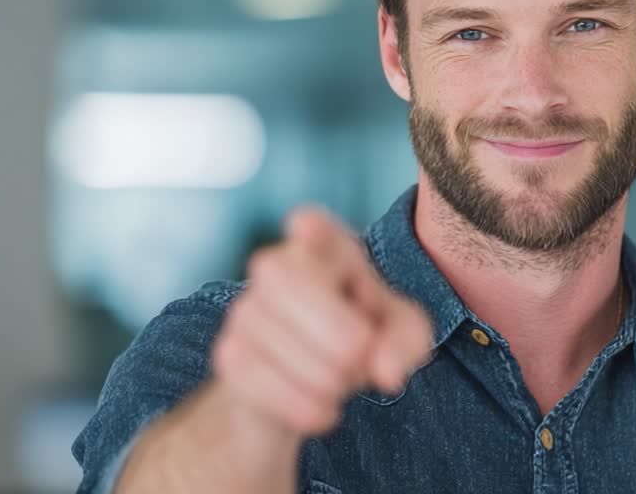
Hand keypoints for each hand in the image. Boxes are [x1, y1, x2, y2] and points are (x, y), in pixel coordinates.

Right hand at [212, 205, 433, 437]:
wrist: (304, 384)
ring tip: (340, 382)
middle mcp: (278, 266)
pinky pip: (262, 381)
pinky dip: (304, 405)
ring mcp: (246, 308)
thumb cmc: (357, 337)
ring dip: (328, 379)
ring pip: (282, 343)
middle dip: (336, 334)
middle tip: (359, 359)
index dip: (310, 229)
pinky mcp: (229, 353)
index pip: (315, 227)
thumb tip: (387, 371)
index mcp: (329, 248)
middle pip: (289, 283)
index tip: (304, 227)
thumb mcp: (400, 334)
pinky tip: (323, 408)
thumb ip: (406, 340)